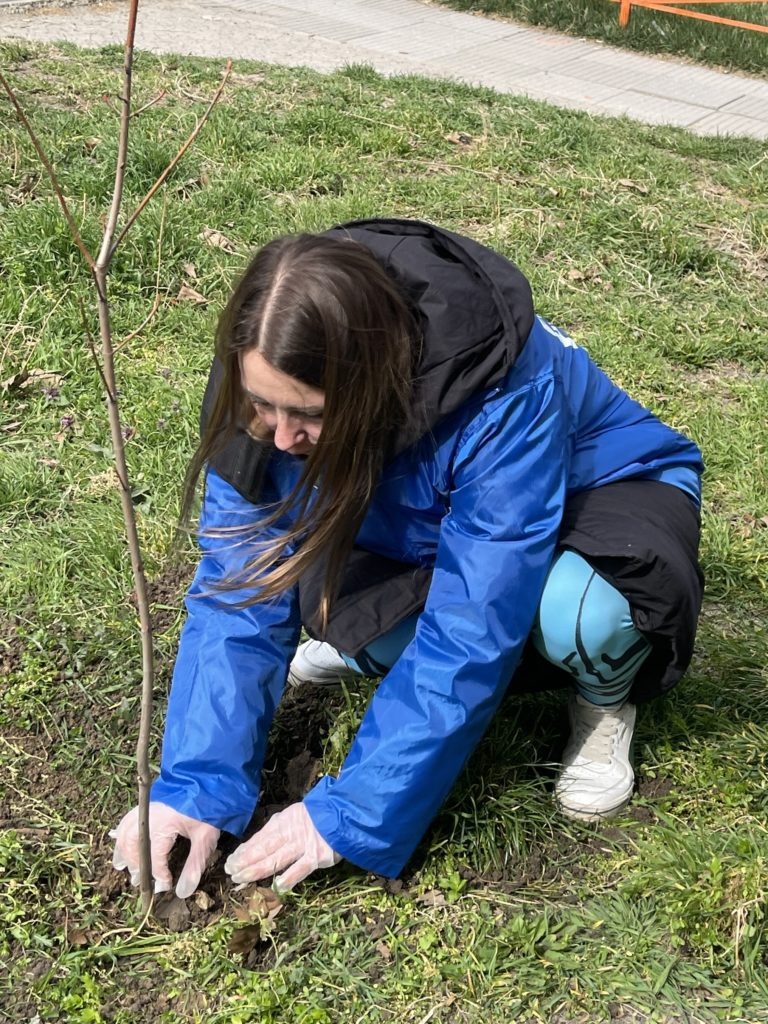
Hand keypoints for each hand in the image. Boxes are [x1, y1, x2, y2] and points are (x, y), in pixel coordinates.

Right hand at [110, 801, 219, 898]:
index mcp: (163, 825)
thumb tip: (182, 893)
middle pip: (133, 846)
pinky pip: (126, 819)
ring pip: (125, 832)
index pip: (154, 858)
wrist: (207, 778)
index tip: (164, 885)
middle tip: (139, 881)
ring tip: (124, 866)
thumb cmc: (208, 808)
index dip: (158, 874)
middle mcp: (149, 816)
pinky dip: (121, 832)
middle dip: (136, 865)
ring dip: (124, 851)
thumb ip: (194, 865)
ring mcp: (146, 807)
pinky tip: (117, 839)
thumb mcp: (205, 838)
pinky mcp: (147, 802)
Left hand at [224, 802, 339, 891]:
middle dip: (245, 861)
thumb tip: (257, 845)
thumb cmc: (319, 817)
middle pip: (264, 849)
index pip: (260, 838)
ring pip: (275, 859)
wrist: (345, 813)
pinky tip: (275, 886)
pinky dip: (288, 878)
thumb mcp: (295, 816)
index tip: (231, 860)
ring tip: (241, 879)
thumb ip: (280, 829)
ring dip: (257, 870)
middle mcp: (290, 833)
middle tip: (230, 872)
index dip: (245, 850)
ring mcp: (303, 845)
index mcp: (284, 822)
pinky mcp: (317, 857)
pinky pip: (299, 869)